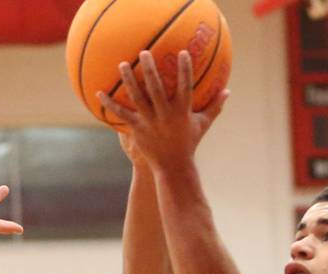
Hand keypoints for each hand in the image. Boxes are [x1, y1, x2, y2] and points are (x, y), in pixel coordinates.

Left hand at [99, 50, 228, 170]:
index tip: (183, 53)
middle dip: (150, 69)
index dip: (185, 69)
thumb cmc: (189, 144)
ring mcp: (149, 123)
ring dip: (129, 80)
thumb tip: (228, 91)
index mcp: (182, 111)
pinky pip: (122, 115)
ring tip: (122, 64)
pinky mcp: (137, 130)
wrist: (173, 168)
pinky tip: (99, 94)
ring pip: (137, 98)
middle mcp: (165, 115)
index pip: (185, 86)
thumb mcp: (202, 125)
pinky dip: (110, 105)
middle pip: (156, 88)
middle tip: (144, 52)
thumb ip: (214, 106)